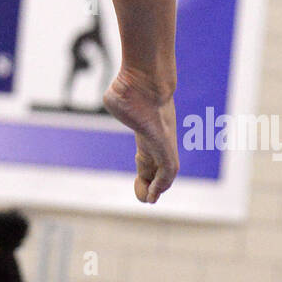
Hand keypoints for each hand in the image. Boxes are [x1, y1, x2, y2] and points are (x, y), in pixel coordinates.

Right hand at [103, 70, 178, 203]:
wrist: (145, 81)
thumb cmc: (129, 87)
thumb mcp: (116, 99)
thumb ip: (116, 103)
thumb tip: (113, 99)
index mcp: (144, 130)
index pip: (148, 155)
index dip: (145, 171)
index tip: (140, 183)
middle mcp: (156, 139)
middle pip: (157, 164)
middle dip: (151, 182)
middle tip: (145, 198)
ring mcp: (163, 143)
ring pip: (166, 170)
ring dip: (158, 187)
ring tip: (149, 199)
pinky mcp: (166, 147)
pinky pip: (168, 171)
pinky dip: (162, 184)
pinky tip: (153, 195)